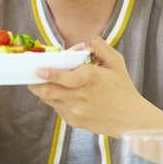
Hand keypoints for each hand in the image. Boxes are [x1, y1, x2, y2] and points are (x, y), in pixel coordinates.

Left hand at [28, 36, 148, 136]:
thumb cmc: (122, 88)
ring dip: (43, 90)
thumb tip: (84, 42)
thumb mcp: (116, 62)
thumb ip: (100, 47)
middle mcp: (80, 97)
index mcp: (91, 79)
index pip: (65, 78)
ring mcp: (76, 111)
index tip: (37, 69)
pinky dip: (54, 99)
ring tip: (42, 81)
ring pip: (49, 99)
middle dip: (35, 82)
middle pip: (48, 91)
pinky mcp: (73, 121)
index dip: (49, 74)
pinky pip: (56, 107)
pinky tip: (61, 92)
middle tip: (32, 74)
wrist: (131, 119)